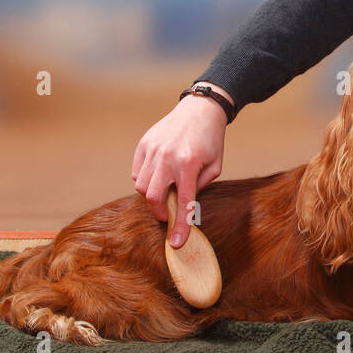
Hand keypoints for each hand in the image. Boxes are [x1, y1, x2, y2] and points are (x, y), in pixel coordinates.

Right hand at [131, 88, 230, 246]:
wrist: (200, 109)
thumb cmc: (211, 140)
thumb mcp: (215, 166)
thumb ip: (199, 188)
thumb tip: (182, 208)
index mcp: (190, 163)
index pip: (182, 202)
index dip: (179, 225)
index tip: (176, 243)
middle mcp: (168, 156)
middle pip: (152, 197)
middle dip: (159, 212)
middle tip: (167, 213)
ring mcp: (153, 149)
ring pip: (141, 186)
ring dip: (152, 195)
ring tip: (166, 188)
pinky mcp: (144, 144)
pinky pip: (137, 172)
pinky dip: (145, 180)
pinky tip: (159, 174)